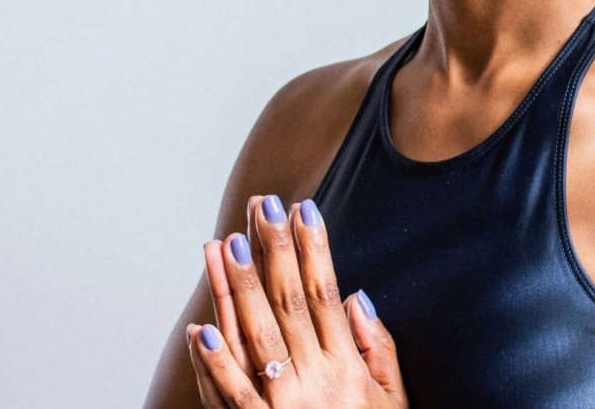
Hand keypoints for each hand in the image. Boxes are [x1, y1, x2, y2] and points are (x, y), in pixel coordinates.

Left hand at [186, 195, 408, 407]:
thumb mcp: (395, 402)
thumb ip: (379, 349)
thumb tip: (358, 296)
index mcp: (348, 368)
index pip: (325, 294)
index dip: (313, 248)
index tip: (302, 208)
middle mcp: (317, 381)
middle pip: (288, 304)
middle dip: (274, 250)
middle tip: (261, 205)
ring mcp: (285, 407)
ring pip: (255, 338)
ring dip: (238, 289)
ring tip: (223, 244)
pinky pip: (233, 397)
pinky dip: (215, 364)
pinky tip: (200, 328)